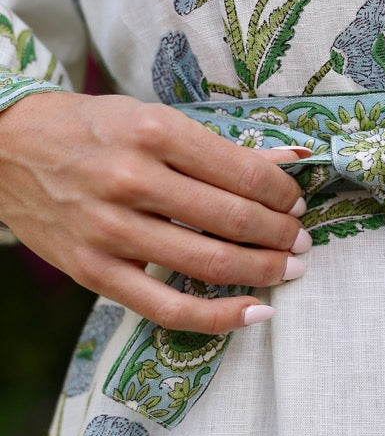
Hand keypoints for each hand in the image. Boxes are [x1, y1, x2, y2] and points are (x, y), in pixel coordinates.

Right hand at [0, 91, 310, 330]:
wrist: (6, 148)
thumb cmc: (90, 129)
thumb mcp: (152, 119)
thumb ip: (219, 149)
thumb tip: (289, 165)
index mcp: (153, 133)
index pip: (243, 173)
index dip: (283, 194)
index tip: (297, 201)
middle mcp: (132, 180)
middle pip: (233, 220)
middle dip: (282, 234)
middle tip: (302, 240)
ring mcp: (110, 230)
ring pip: (209, 264)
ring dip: (264, 270)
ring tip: (289, 269)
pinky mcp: (94, 271)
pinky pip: (168, 308)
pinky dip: (220, 316)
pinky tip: (256, 312)